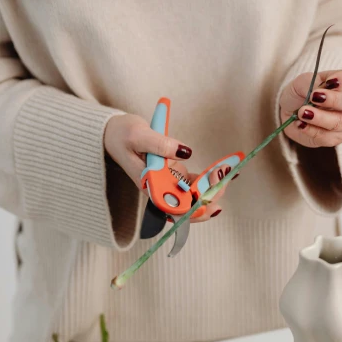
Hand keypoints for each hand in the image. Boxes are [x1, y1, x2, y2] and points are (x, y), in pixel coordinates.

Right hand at [104, 114, 228, 221]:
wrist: (112, 133)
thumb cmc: (121, 135)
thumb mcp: (138, 135)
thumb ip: (160, 144)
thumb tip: (185, 152)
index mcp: (149, 186)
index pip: (173, 207)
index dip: (193, 208)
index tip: (210, 199)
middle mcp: (159, 189)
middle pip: (187, 204)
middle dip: (209, 196)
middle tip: (225, 178)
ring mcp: (167, 183)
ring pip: (194, 195)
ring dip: (212, 188)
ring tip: (230, 173)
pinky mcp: (173, 174)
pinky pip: (194, 182)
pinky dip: (208, 178)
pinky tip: (223, 171)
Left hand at [279, 69, 341, 147]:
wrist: (289, 111)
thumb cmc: (301, 92)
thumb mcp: (303, 81)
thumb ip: (311, 82)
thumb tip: (319, 90)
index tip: (330, 82)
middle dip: (335, 100)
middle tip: (314, 97)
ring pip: (340, 122)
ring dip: (320, 118)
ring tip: (302, 112)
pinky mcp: (337, 138)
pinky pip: (328, 137)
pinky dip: (312, 130)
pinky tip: (300, 124)